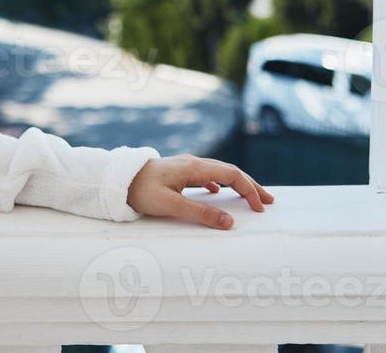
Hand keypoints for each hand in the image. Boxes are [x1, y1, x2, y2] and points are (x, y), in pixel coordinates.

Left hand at [126, 153, 273, 228]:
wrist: (117, 179)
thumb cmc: (141, 191)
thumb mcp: (171, 206)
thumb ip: (201, 214)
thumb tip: (230, 222)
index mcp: (194, 168)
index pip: (232, 175)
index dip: (249, 190)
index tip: (261, 208)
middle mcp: (193, 163)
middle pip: (230, 171)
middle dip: (250, 185)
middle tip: (268, 201)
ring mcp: (186, 166)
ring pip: (219, 172)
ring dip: (237, 184)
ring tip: (250, 197)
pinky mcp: (178, 171)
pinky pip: (206, 175)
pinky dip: (220, 183)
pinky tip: (217, 192)